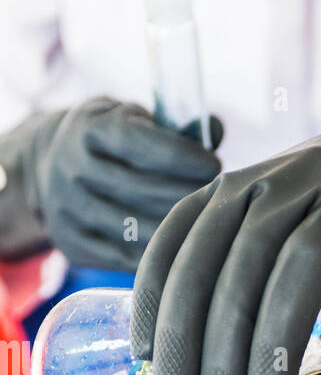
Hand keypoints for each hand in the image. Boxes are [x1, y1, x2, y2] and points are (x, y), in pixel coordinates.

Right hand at [12, 98, 221, 270]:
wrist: (48, 164)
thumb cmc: (109, 139)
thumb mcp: (133, 117)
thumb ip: (176, 125)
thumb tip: (217, 131)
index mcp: (88, 129)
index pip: (143, 146)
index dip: (185, 157)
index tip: (213, 164)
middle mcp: (71, 168)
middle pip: (143, 191)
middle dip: (188, 194)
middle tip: (217, 198)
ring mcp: (66, 209)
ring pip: (135, 229)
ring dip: (178, 228)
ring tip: (204, 222)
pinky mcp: (71, 243)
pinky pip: (123, 257)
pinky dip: (157, 253)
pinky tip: (181, 244)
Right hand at [129, 58, 320, 374]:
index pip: (306, 265)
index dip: (280, 336)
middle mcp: (292, 181)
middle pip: (244, 268)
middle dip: (223, 355)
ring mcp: (247, 180)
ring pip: (198, 255)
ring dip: (178, 332)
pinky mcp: (216, 190)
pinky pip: (172, 237)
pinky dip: (153, 292)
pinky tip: (146, 347)